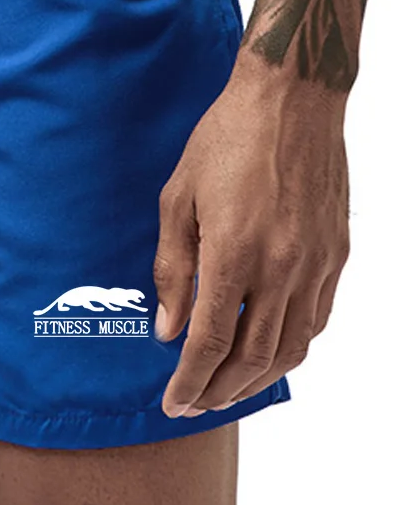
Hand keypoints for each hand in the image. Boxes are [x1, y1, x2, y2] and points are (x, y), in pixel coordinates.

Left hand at [153, 54, 349, 416]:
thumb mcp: (177, 199)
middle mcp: (282, 268)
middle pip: (252, 358)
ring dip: (257, 380)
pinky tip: (269, 352)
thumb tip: (167, 329)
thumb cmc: (224, 140)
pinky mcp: (337, 254)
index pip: (209, 343)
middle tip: (194, 405)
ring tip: (228, 390)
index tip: (172, 401)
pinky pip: (315, 320)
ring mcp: (316, 264)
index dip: (189, 380)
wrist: (292, 99)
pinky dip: (291, 348)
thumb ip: (173, 269)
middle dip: (219, 391)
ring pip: (291, 348)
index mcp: (234, 254)